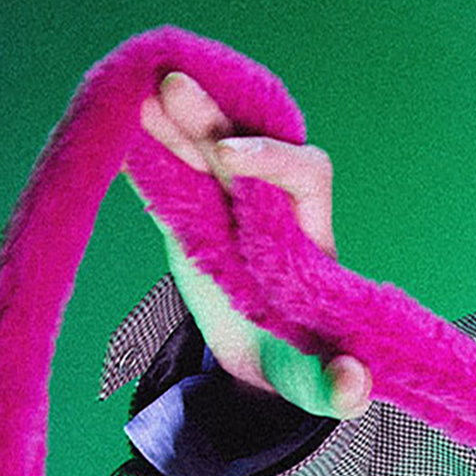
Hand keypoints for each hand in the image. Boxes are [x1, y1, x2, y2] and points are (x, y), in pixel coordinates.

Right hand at [131, 71, 371, 419]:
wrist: (253, 353)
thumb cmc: (290, 361)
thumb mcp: (307, 382)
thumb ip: (331, 389)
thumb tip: (352, 388)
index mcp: (307, 236)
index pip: (306, 172)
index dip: (271, 158)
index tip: (228, 157)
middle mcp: (271, 204)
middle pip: (248, 141)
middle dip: (211, 116)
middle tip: (172, 86)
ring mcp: (228, 200)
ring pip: (203, 142)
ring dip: (174, 115)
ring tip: (139, 88)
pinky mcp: (189, 207)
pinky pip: (169, 162)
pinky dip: (148, 138)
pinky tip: (122, 113)